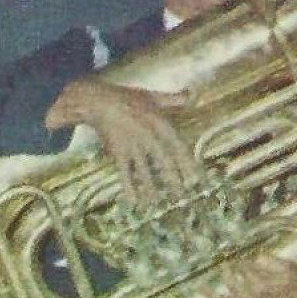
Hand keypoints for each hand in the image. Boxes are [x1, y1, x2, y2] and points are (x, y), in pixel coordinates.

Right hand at [45, 79, 197, 205]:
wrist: (97, 101)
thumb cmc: (127, 98)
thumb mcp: (152, 96)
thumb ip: (173, 99)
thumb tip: (191, 94)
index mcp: (159, 123)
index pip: (179, 146)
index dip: (190, 164)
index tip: (199, 179)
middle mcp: (148, 135)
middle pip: (164, 162)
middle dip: (174, 181)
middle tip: (182, 197)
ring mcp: (133, 145)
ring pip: (145, 170)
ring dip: (152, 188)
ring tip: (158, 203)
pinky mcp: (118, 152)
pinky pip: (124, 172)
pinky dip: (128, 187)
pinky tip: (133, 202)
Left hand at [202, 252, 296, 297]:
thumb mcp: (289, 269)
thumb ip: (270, 263)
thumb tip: (255, 258)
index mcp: (262, 288)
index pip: (244, 272)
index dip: (239, 264)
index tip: (236, 258)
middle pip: (231, 287)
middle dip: (225, 277)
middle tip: (220, 269)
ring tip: (199, 290)